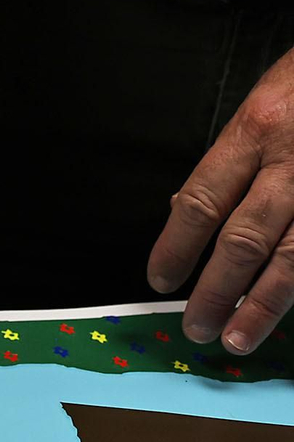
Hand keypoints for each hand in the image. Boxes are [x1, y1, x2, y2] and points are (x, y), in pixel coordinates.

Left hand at [149, 47, 293, 353]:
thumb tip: (183, 211)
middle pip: (245, 238)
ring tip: (237, 337)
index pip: (202, 200)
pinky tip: (288, 310)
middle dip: (216, 290)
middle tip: (196, 326)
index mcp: (257, 128)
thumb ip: (230, 161)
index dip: (176, 247)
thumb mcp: (264, 104)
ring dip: (262, 305)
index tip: (160, 281)